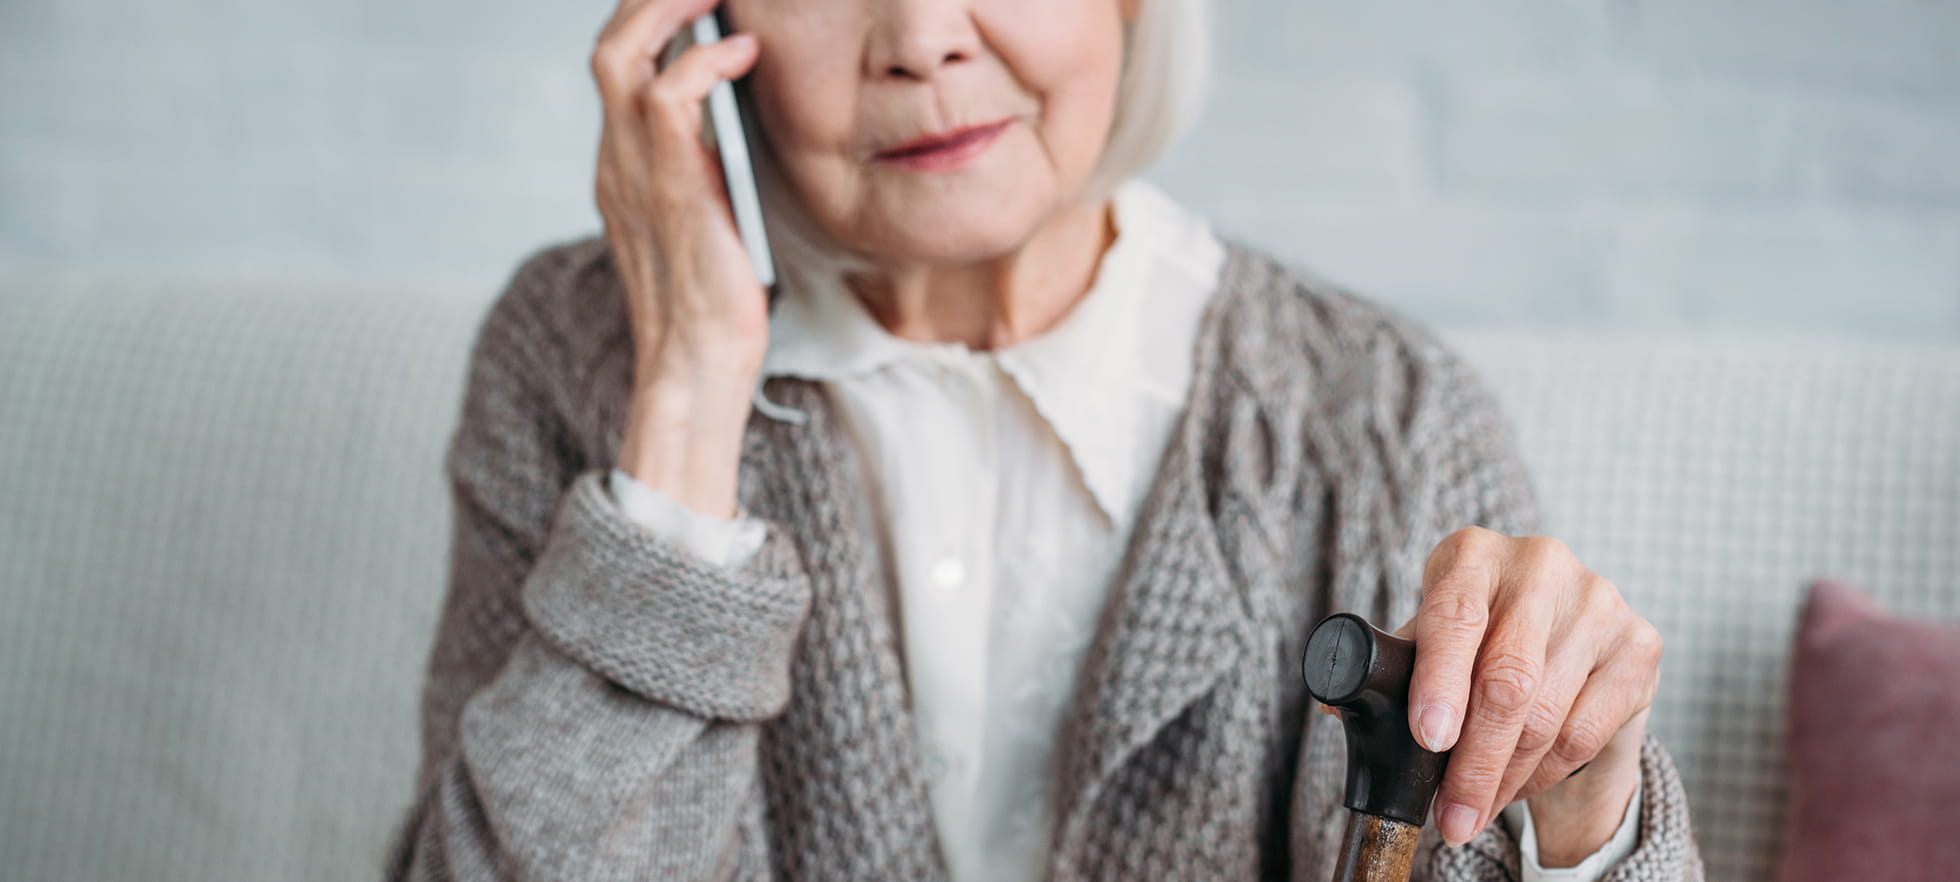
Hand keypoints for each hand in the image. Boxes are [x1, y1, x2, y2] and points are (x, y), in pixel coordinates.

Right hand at [590, 0, 771, 516]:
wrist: (696, 370)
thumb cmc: (715, 305)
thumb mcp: (709, 220)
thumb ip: (707, 170)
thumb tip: (741, 125)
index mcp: (622, 166)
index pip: (619, 66)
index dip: (650, 19)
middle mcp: (615, 159)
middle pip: (609, 42)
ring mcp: (632, 171)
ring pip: (623, 52)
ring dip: (670, 7)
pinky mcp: (666, 187)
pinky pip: (669, 95)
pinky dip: (705, 61)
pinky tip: (744, 54)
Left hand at [1395, 527, 1659, 851]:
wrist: (1566, 634)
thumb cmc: (1478, 636)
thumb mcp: (1431, 637)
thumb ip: (1394, 668)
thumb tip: (1337, 707)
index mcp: (1473, 553)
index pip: (1455, 616)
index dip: (1439, 681)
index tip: (1429, 737)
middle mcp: (1540, 564)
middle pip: (1507, 680)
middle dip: (1473, 762)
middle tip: (1450, 815)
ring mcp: (1599, 601)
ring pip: (1546, 716)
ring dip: (1504, 779)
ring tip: (1473, 810)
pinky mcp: (1640, 644)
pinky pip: (1584, 733)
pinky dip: (1542, 774)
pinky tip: (1516, 785)